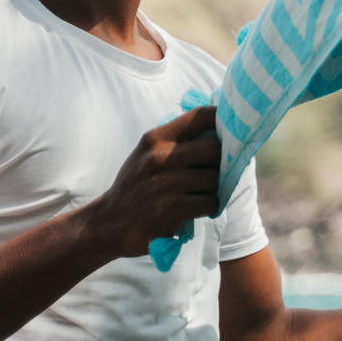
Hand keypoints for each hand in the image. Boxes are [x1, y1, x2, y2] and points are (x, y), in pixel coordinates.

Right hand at [82, 105, 220, 260]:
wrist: (107, 224)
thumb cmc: (135, 187)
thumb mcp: (146, 155)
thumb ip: (176, 141)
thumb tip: (219, 130)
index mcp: (155, 138)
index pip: (200, 116)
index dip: (224, 119)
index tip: (234, 128)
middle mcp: (160, 156)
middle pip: (216, 148)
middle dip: (223, 161)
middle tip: (218, 171)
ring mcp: (166, 182)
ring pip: (216, 178)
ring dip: (215, 188)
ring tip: (201, 193)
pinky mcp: (172, 208)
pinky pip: (211, 202)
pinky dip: (210, 207)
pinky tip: (197, 209)